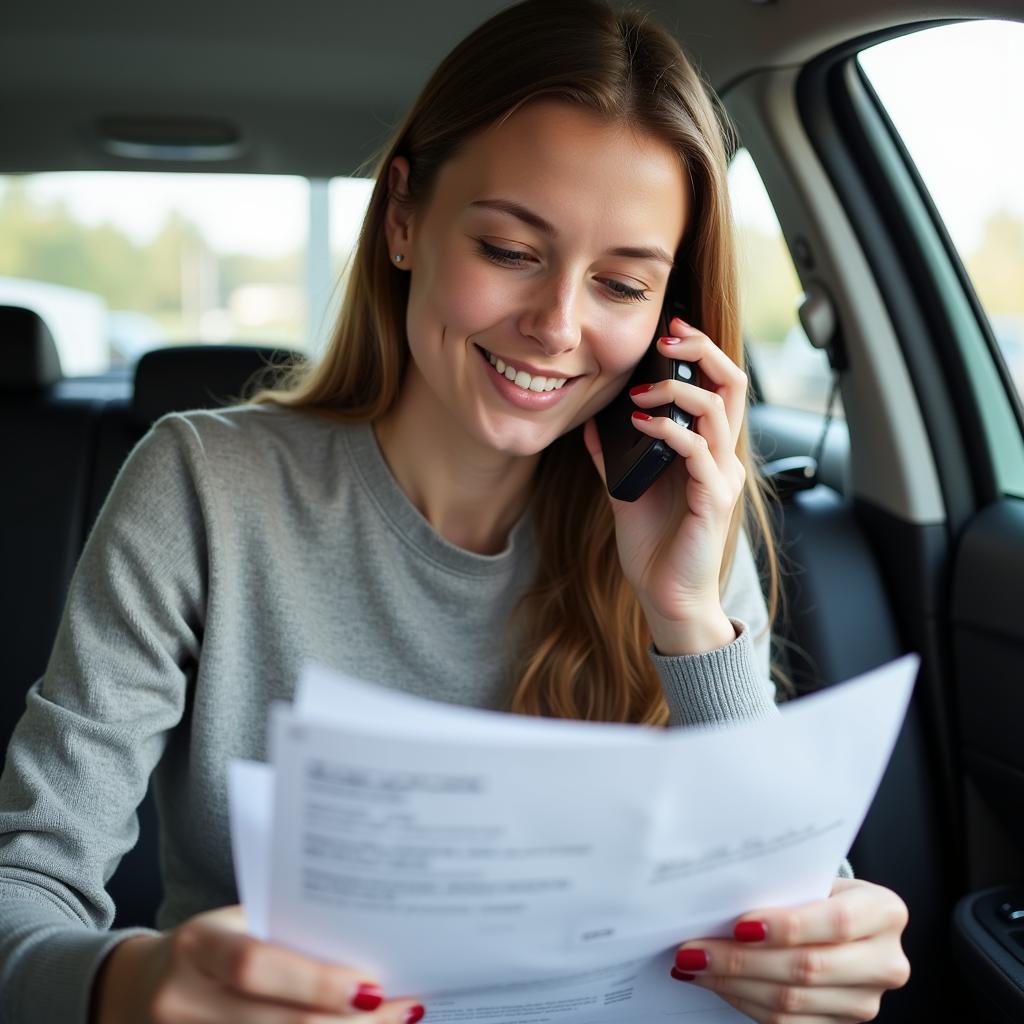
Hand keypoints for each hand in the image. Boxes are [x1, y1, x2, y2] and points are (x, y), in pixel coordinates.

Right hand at [92, 905, 424, 1023]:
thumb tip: (367, 948)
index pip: (255, 965)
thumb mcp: (235, 926)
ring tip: (393, 1022)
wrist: (132, 989)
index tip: (373, 985)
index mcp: (196, 946)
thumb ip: (286, 936)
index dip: (314, 981)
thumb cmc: (208, 947)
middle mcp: (181, 1001)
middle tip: (404, 1007)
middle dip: (348, 1022)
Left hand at [583, 317, 748, 653]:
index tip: (668, 332)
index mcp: (709, 451)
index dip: (700, 352)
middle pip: (733, 384)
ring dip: (675, 390)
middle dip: (701, 352)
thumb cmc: (655, 547)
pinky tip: (638, 425)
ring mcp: (722, 477)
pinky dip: (668, 430)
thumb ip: (614, 457)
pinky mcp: (713, 499)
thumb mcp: (627, 491)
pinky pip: (697, 450)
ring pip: (718, 410)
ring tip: (638, 392)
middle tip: (666, 339)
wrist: (667, 597)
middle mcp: (724, 458)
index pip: (719, 386)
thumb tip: (592, 425)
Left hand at [671, 878, 909, 1022]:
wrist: (845, 922)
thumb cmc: (819, 890)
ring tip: (692, 965)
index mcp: (884, 912)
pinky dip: (742, 1001)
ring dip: (733, 983)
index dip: (788, 926)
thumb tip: (717, 897)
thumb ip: (784, 886)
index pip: (837, 922)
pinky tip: (714, 982)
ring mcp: (866, 1002)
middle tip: (693, 949)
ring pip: (791, 1001)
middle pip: (807, 968)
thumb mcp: (815, 877)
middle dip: (741, 960)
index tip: (740, 926)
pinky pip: (786, 1022)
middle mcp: (885, 962)